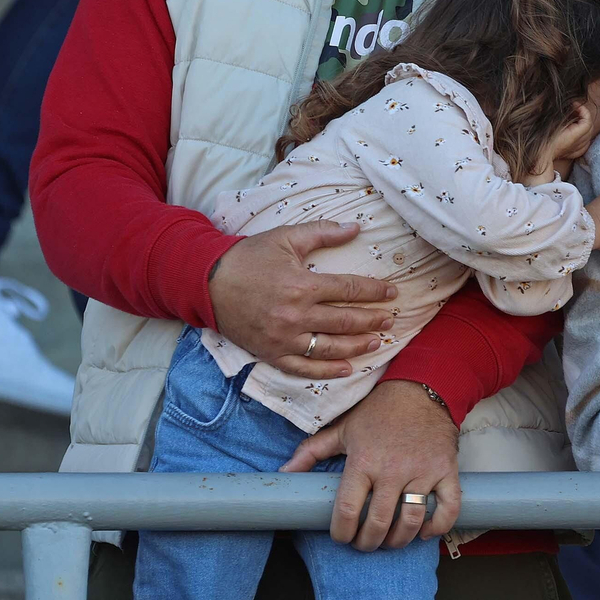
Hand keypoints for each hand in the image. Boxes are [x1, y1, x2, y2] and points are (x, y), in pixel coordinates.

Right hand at [209, 221, 397, 379]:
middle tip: (390, 319)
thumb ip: (322, 232)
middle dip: (372, 320)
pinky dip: (327, 371)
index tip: (391, 293)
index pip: (349, 290)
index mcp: (302, 285)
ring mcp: (284, 339)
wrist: (208, 283)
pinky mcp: (271, 354)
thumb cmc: (249, 257)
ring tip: (378, 342)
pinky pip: (304, 368)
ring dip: (358, 346)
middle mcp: (296, 316)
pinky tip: (347, 369)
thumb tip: (356, 228)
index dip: (374, 292)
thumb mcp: (285, 237)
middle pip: (345, 322)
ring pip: (330, 348)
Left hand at [280, 380, 461, 549]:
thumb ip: (312, 451)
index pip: (347, 509)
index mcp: (363, 460)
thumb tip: (285, 473)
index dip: (341, 532)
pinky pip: (448, 507)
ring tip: (389, 541)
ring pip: (411, 521)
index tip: (341, 536)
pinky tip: (424, 532)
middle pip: (378, 523)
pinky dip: (438, 526)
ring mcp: (422, 471)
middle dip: (367, 542)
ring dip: (398, 540)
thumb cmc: (379, 410)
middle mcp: (392, 469)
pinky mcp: (445, 471)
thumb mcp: (343, 428)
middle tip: (364, 543)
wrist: (421, 387)